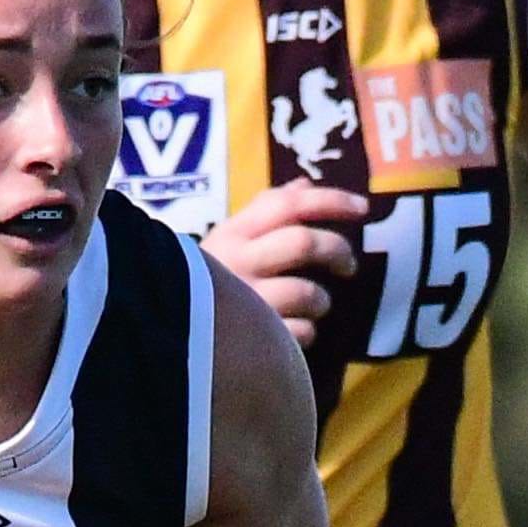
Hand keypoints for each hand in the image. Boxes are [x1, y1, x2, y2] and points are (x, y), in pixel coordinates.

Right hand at [204, 184, 368, 346]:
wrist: (164, 336)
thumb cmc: (205, 283)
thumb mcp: (227, 240)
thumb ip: (264, 211)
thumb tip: (302, 184)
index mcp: (232, 234)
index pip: (287, 204)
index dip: (331, 201)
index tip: (363, 208)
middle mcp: (235, 263)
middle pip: (302, 243)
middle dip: (336, 251)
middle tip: (349, 265)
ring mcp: (242, 304)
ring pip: (305, 292)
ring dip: (321, 300)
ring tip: (315, 306)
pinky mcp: (249, 342)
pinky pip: (298, 334)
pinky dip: (305, 334)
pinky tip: (295, 335)